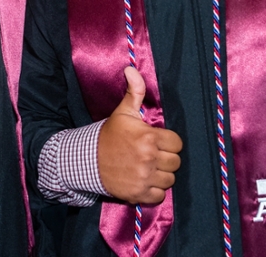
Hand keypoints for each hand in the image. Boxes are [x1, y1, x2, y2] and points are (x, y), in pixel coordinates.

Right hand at [97, 67, 182, 204]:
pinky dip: (154, 191)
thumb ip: (134, 91)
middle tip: (153, 155)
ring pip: (170, 180)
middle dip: (166, 158)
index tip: (158, 142)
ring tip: (149, 168)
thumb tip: (131, 69)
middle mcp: (149, 158)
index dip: (169, 142)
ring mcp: (144, 177)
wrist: (88, 160)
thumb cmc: (109, 135)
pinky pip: (160, 196)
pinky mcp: (138, 194)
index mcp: (149, 137)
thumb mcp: (123, 112)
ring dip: (162, 175)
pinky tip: (145, 181)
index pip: (177, 143)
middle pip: (175, 162)